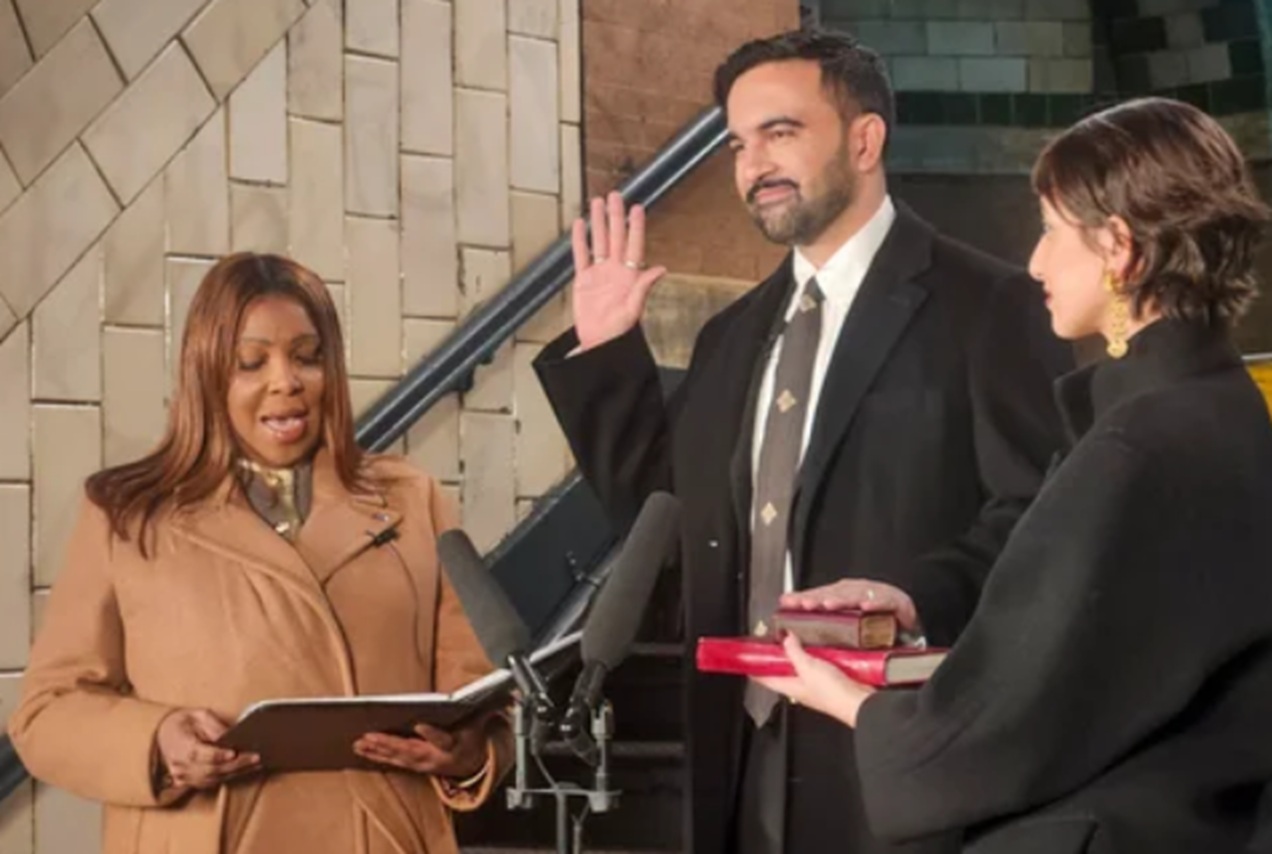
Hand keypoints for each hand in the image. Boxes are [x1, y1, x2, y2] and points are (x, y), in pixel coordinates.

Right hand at [154, 709, 259, 790]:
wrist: (162, 735)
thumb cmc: (181, 722)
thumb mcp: (197, 715)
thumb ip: (213, 726)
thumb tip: (231, 736)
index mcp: (180, 746)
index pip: (200, 754)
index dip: (218, 755)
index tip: (234, 752)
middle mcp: (180, 765)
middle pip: (211, 769)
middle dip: (236, 764)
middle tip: (256, 758)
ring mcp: (183, 777)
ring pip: (213, 779)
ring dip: (236, 772)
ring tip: (256, 764)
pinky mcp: (188, 783)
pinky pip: (211, 783)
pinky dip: (229, 777)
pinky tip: (244, 770)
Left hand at [354, 720, 487, 778]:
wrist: (472, 764)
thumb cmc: (474, 738)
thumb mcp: (485, 724)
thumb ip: (493, 708)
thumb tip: (511, 695)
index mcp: (453, 745)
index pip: (443, 739)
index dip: (432, 734)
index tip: (421, 725)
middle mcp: (435, 757)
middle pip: (411, 751)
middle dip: (390, 744)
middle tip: (371, 736)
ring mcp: (422, 763)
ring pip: (398, 758)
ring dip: (378, 750)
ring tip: (360, 742)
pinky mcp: (413, 765)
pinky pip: (393, 761)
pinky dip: (377, 755)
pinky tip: (362, 748)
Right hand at [570, 191, 667, 350]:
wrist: (599, 344)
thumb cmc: (618, 331)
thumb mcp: (633, 309)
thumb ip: (644, 287)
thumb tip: (660, 269)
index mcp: (630, 275)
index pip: (633, 245)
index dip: (635, 226)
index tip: (636, 208)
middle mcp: (615, 270)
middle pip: (615, 237)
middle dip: (615, 216)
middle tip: (615, 195)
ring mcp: (599, 273)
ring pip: (598, 241)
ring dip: (598, 222)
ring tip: (597, 202)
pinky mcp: (584, 280)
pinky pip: (581, 255)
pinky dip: (579, 240)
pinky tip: (579, 225)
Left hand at [754, 634, 875, 726]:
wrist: (859, 702)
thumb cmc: (833, 694)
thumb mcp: (808, 667)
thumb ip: (794, 652)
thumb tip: (785, 638)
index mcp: (788, 685)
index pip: (763, 677)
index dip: (754, 666)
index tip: (748, 654)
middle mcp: (799, 685)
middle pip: (782, 669)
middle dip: (777, 654)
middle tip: (774, 637)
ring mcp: (814, 682)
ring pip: (800, 665)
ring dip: (798, 652)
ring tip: (796, 636)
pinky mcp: (829, 679)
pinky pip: (818, 664)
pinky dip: (816, 654)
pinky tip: (819, 644)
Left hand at [780, 579, 919, 632]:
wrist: (906, 629)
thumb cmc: (873, 626)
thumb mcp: (843, 626)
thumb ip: (817, 622)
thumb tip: (788, 622)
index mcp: (841, 597)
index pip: (817, 595)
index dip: (802, 598)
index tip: (786, 602)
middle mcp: (856, 593)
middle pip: (833, 593)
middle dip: (817, 598)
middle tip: (805, 604)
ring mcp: (875, 595)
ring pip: (855, 595)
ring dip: (841, 600)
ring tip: (828, 605)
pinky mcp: (895, 602)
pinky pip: (885, 601)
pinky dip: (876, 603)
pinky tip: (866, 607)